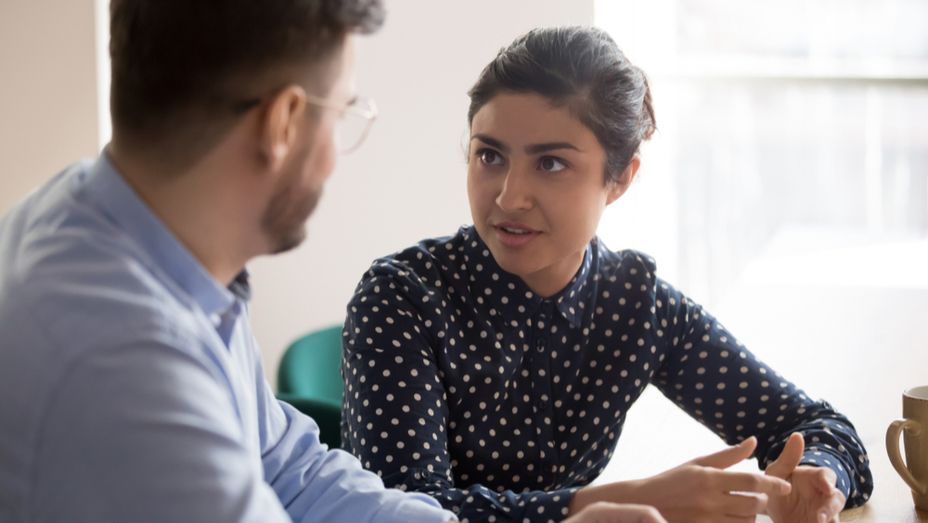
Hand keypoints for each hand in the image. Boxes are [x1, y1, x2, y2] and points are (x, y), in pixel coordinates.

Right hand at [570, 437, 791, 522]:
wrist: (645, 503)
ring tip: (746, 509)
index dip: (772, 484)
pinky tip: (734, 518)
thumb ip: (728, 455)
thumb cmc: (673, 480)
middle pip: (752, 504)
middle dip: (762, 501)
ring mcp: (706, 519)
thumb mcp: (698, 463)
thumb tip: (754, 441)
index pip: (750, 481)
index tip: (785, 486)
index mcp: (709, 478)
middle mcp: (709, 499)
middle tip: (759, 498)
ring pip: (745, 522)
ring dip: (751, 516)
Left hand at [766, 433, 846, 522]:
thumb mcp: (776, 472)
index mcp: (815, 478)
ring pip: (834, 518)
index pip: (827, 476)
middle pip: (836, 499)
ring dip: (829, 521)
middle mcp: (823, 496)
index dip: (828, 481)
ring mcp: (823, 513)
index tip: (826, 488)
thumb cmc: (775, 485)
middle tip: (819, 517)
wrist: (767, 510)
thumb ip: (788, 458)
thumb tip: (798, 435)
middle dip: (831, 508)